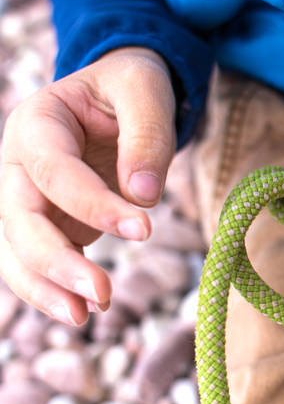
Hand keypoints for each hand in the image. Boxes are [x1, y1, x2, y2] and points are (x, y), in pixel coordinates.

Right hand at [0, 47, 175, 324]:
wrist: (118, 96)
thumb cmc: (130, 87)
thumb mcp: (145, 91)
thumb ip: (147, 135)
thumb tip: (144, 196)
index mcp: (36, 122)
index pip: (54, 171)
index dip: (94, 204)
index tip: (145, 230)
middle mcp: (17, 163)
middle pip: (20, 219)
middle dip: (56, 261)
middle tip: (102, 294)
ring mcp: (24, 198)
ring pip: (16, 251)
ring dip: (46, 287)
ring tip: (88, 315)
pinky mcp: (44, 225)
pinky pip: (35, 264)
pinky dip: (53, 290)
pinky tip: (84, 312)